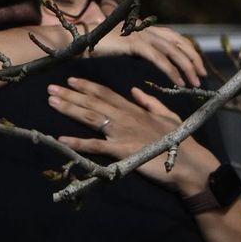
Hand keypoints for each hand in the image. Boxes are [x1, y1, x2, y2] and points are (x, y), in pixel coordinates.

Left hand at [48, 77, 217, 194]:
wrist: (190, 162)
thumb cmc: (180, 139)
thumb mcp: (166, 114)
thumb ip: (149, 102)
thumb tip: (134, 91)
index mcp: (134, 109)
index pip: (106, 93)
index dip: (87, 86)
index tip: (71, 80)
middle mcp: (125, 117)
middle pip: (93, 102)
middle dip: (70, 94)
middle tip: (50, 88)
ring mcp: (122, 133)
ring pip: (91, 117)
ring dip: (69, 109)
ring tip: (51, 102)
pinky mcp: (122, 151)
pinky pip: (95, 146)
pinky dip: (77, 143)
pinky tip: (61, 139)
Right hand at [89, 23, 206, 87]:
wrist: (83, 40)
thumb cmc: (101, 45)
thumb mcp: (126, 46)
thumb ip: (141, 47)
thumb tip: (152, 57)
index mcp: (148, 28)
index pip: (177, 38)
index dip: (190, 51)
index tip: (198, 66)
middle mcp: (148, 28)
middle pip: (180, 43)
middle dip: (194, 60)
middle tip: (202, 75)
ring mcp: (142, 35)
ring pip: (173, 52)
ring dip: (186, 68)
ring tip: (194, 82)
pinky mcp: (135, 44)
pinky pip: (159, 59)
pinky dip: (171, 71)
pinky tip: (178, 82)